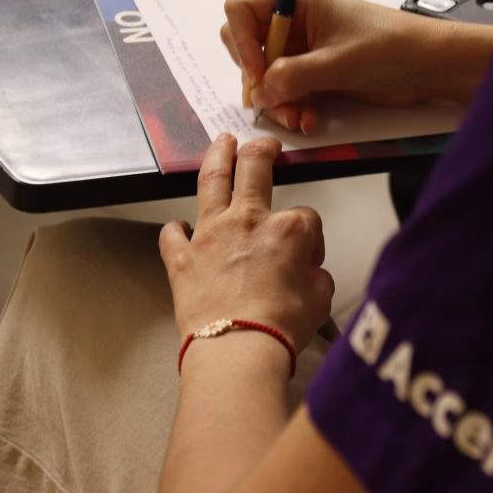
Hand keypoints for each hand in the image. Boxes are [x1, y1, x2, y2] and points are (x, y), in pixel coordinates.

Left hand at [159, 135, 334, 349]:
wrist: (237, 349)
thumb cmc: (277, 328)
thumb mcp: (320, 300)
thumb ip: (316, 278)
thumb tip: (310, 276)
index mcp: (288, 230)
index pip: (307, 217)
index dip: (312, 238)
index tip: (309, 259)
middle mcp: (248, 221)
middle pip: (255, 167)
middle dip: (262, 150)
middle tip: (265, 146)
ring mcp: (210, 234)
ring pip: (211, 179)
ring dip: (217, 155)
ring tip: (221, 144)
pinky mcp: (181, 257)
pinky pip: (172, 232)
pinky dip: (175, 229)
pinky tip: (179, 228)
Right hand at [220, 0, 492, 133]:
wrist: (430, 66)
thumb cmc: (393, 46)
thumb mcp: (338, 62)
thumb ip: (293, 76)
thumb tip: (261, 91)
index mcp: (299, 2)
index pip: (241, 10)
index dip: (241, 42)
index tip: (258, 71)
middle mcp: (297, 22)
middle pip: (249, 46)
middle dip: (257, 78)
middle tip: (273, 100)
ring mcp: (305, 49)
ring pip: (267, 75)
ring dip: (276, 100)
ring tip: (296, 117)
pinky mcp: (317, 72)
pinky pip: (288, 90)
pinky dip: (293, 106)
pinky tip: (308, 119)